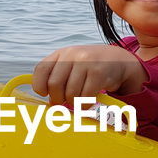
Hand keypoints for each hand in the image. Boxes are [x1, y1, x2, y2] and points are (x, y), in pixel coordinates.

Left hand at [32, 44, 146, 105]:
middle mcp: (72, 55)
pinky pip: (85, 97)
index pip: (41, 69)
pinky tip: (88, 101)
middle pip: (54, 84)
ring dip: (73, 103)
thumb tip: (50, 101)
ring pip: (70, 93)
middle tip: (63, 103)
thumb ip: (57, 77)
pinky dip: (85, 104)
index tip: (45, 94)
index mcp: (61, 53)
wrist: (117, 60)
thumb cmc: (89, 68)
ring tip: (78, 100)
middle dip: (57, 99)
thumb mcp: (72, 65)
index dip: (40, 86)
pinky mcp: (98, 73)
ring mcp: (86, 62)